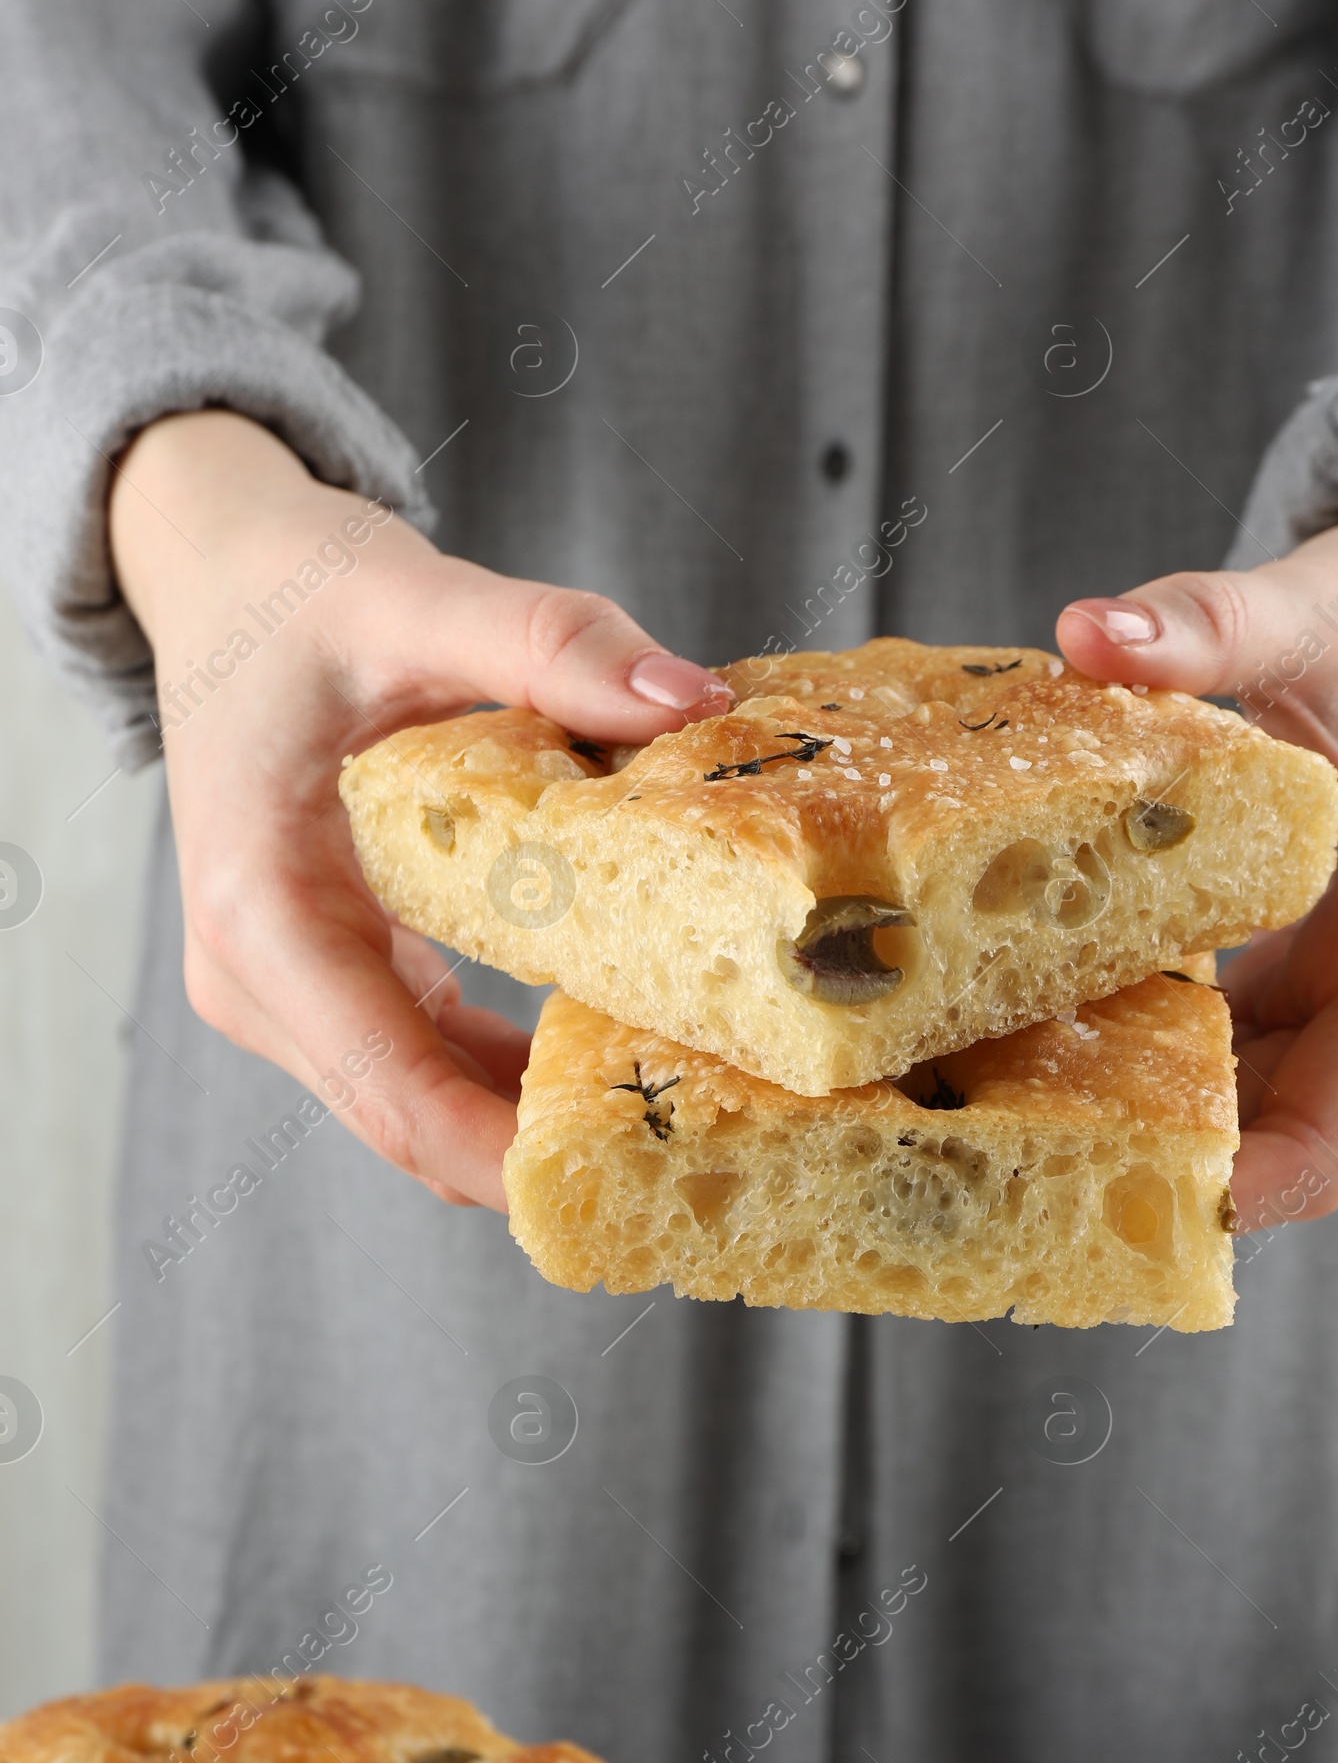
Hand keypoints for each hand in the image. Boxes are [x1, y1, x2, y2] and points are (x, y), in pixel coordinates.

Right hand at [109, 410, 731, 1208]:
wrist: (213, 573)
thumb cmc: (290, 587)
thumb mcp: (414, 596)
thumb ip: (548, 644)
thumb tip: (693, 700)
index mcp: (261, 910)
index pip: (389, 1086)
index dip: (503, 1157)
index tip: (622, 1189)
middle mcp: (259, 977)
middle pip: (411, 1119)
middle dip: (545, 1158)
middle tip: (699, 1166)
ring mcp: (288, 990)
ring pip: (422, 1102)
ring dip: (536, 1123)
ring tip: (685, 1118)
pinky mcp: (332, 977)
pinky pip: (429, 1059)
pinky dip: (513, 1072)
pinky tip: (617, 1050)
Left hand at [1057, 442, 1337, 1229]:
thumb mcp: (1306, 613)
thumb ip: (1204, 628)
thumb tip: (1091, 634)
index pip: (1328, 1131)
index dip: (1231, 1190)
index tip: (1111, 1207)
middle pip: (1261, 1149)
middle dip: (1139, 1170)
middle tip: (986, 1169)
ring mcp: (1327, 1004)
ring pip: (1223, 1113)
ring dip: (1116, 1119)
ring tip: (970, 1116)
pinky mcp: (1282, 985)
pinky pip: (1203, 1055)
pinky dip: (1119, 1053)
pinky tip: (1005, 1033)